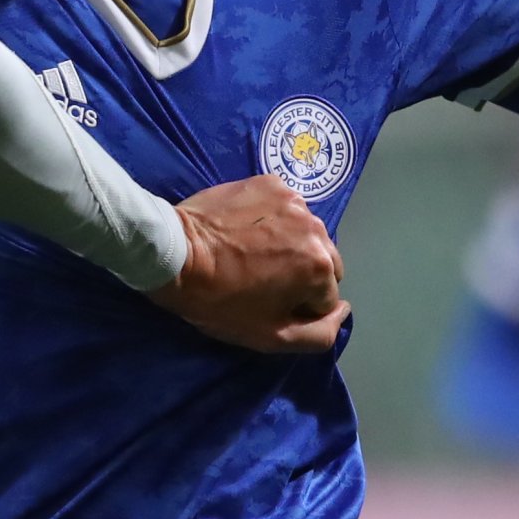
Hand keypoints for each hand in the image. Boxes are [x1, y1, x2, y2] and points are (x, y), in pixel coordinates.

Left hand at [153, 174, 347, 353]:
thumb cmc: (220, 301)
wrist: (175, 253)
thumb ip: (319, 333)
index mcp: (320, 267)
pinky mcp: (271, 182)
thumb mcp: (270, 336)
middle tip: (262, 280)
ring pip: (306, 233)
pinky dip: (274, 220)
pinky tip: (247, 229)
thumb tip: (343, 310)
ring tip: (253, 253)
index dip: (298, 308)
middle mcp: (317, 228)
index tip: (267, 306)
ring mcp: (294, 200)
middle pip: (324, 262)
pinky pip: (286, 209)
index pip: (326, 298)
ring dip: (291, 245)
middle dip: (302, 274)